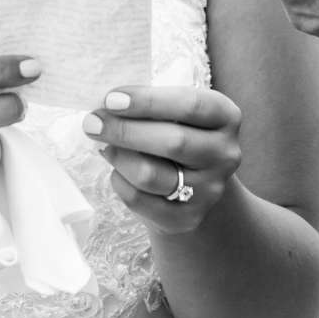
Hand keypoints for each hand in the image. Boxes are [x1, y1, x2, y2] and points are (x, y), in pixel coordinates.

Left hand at [84, 86, 241, 235]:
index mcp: (226, 116)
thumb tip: (105, 104)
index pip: (190, 105)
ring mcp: (210, 191)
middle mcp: (225, 154)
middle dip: (124, 130)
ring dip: (118, 156)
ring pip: (150, 174)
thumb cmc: (178, 133)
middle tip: (92, 122)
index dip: (148, 101)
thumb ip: (150, 104)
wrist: (196, 185)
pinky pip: (139, 200)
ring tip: (105, 145)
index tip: (110, 99)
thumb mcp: (176, 112)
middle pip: (172, 142)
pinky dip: (120, 181)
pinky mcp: (187, 218)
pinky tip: (118, 170)